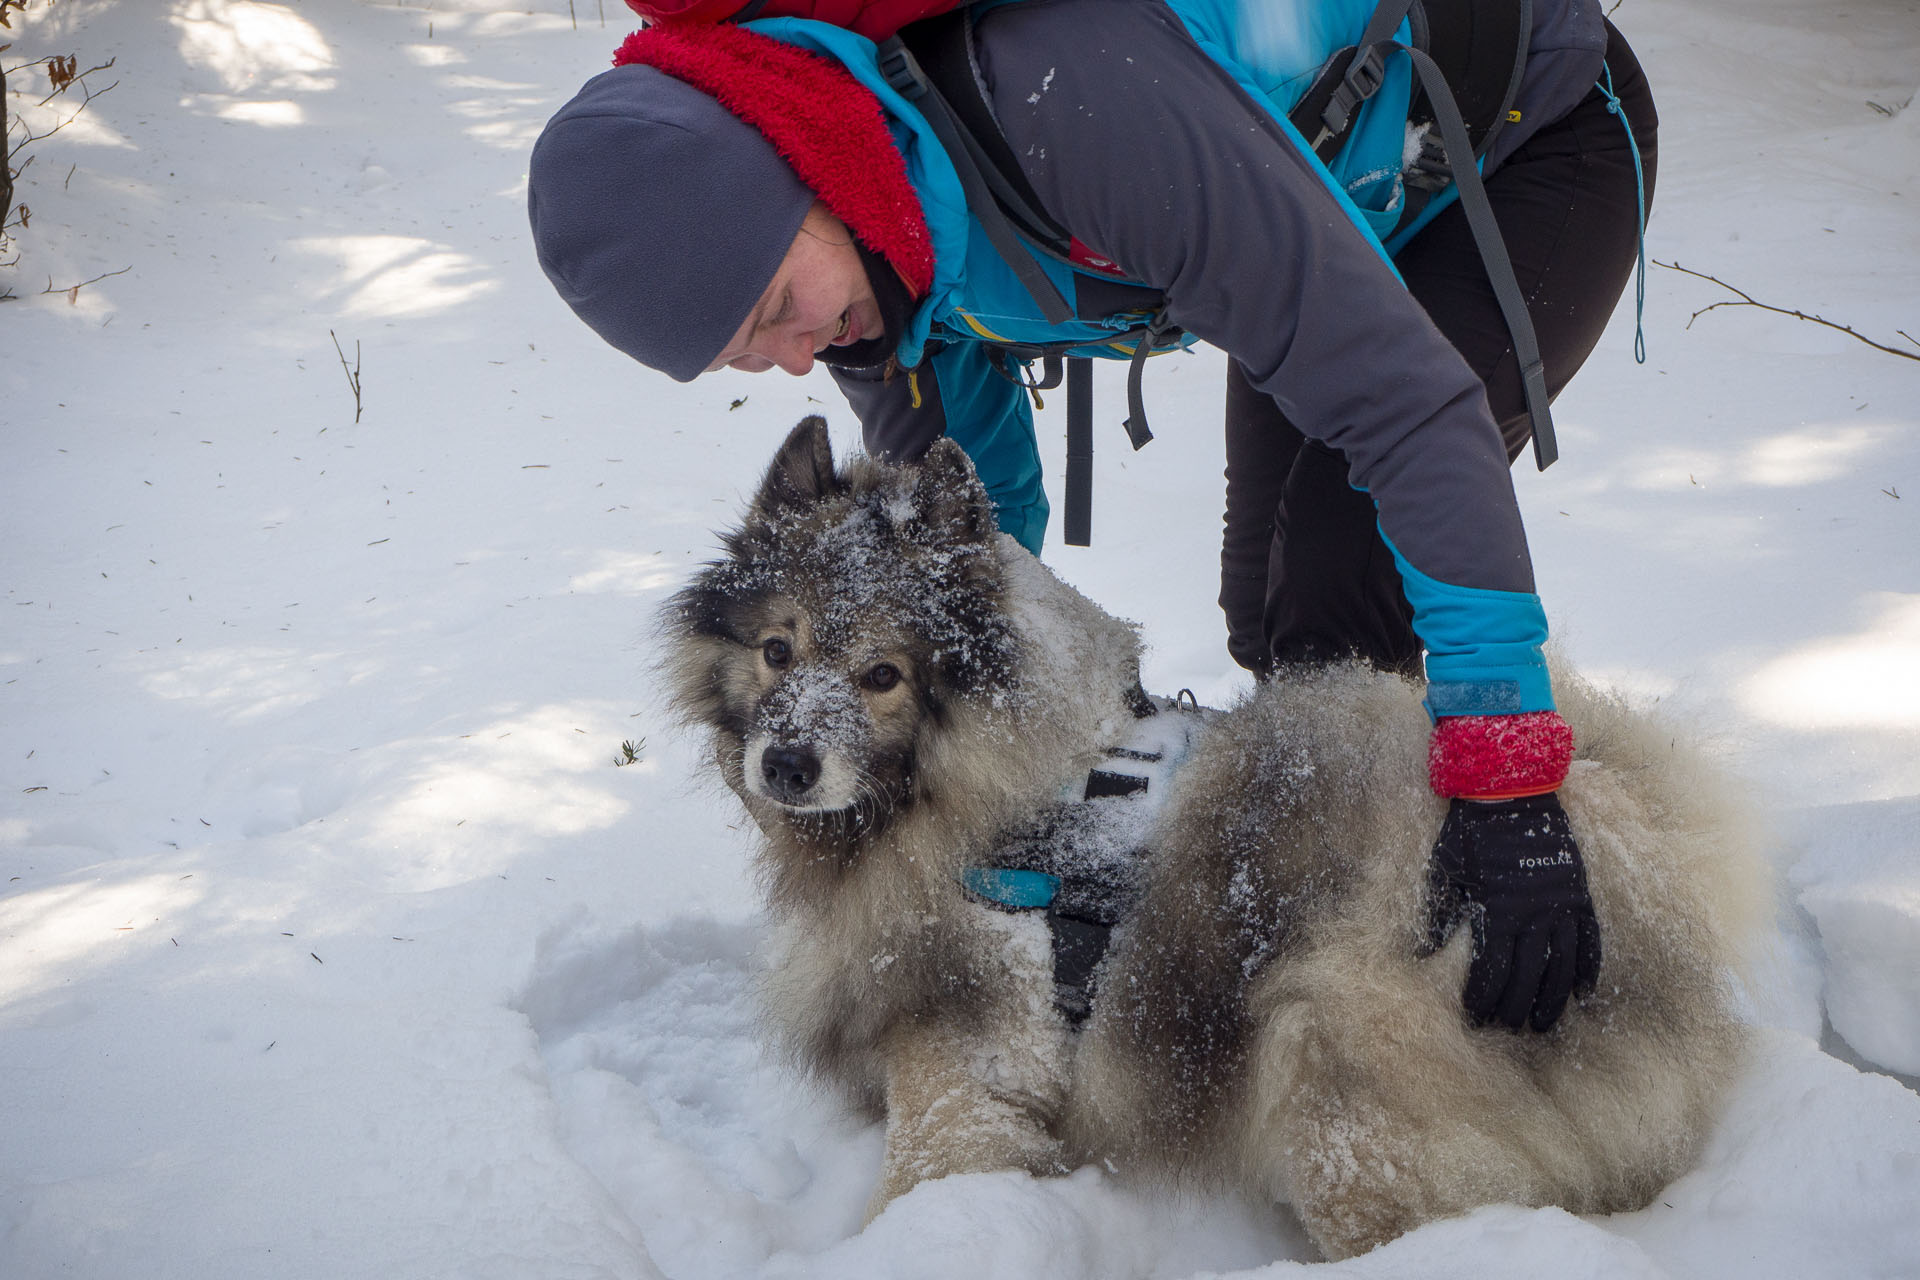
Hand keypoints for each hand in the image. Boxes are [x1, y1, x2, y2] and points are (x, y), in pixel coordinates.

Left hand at [1421, 792, 1600, 1031]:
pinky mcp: (1578, 892)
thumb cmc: (1470, 830)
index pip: (1491, 970)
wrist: (1510, 789)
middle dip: (1515, 1007)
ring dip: (1552, 1000)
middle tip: (1507, 1028)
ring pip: (1561, 966)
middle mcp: (1534, 913)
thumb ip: (1440, 913)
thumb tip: (1426, 951)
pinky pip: (1589, 940)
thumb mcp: (1445, 870)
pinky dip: (1588, 969)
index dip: (1483, 997)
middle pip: (1526, 976)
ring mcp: (1561, 904)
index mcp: (1498, 910)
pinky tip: (1583, 994)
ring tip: (1543, 1025)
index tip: (1476, 1015)